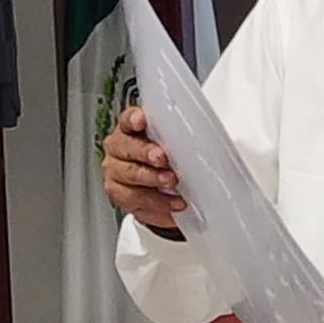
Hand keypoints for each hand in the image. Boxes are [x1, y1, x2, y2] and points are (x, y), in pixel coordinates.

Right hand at [102, 104, 187, 227]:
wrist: (149, 186)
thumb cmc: (161, 158)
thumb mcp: (169, 144)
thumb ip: (176, 138)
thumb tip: (208, 139)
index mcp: (129, 129)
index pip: (127, 120)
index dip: (133, 119)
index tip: (141, 120)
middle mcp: (117, 148)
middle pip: (127, 148)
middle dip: (146, 153)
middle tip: (163, 158)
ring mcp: (115, 172)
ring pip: (130, 176)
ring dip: (152, 179)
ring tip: (172, 182)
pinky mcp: (119, 195)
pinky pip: (136, 201)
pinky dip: (157, 203)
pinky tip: (173, 203)